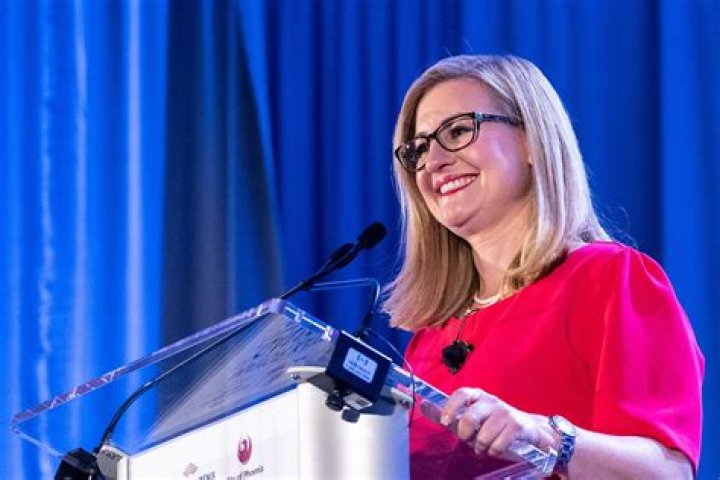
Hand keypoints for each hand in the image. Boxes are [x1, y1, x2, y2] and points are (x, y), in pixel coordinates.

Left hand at [440, 387, 556, 459]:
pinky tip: (495, 448)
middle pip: (470, 417)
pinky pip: (498, 444)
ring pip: (483, 435)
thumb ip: (448, 414)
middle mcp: (491, 401)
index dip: (451, 406)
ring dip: (481, 447)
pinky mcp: (517, 425)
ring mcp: (505, 412)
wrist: (529, 431)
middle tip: (468, 439)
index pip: (461, 393)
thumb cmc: (494, 426)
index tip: (444, 421)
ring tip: (484, 446)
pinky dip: (494, 451)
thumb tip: (422, 405)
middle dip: (465, 434)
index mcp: (477, 396)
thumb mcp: (470, 419)